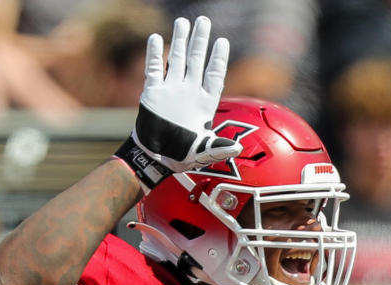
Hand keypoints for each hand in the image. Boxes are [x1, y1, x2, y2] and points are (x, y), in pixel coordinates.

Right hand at [132, 16, 241, 173]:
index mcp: (204, 103)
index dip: (218, 59)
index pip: (214, 76)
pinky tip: (155, 38)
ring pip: (176, 60)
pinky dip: (154, 54)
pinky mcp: (152, 92)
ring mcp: (170, 90)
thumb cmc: (182, 156)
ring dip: (179, 41)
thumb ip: (219, 148)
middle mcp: (188, 92)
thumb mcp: (204, 153)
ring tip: (182, 22)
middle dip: (200, 41)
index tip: (222, 41)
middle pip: (196, 60)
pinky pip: (154, 69)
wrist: (156, 158)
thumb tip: (238, 148)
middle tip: (204, 20)